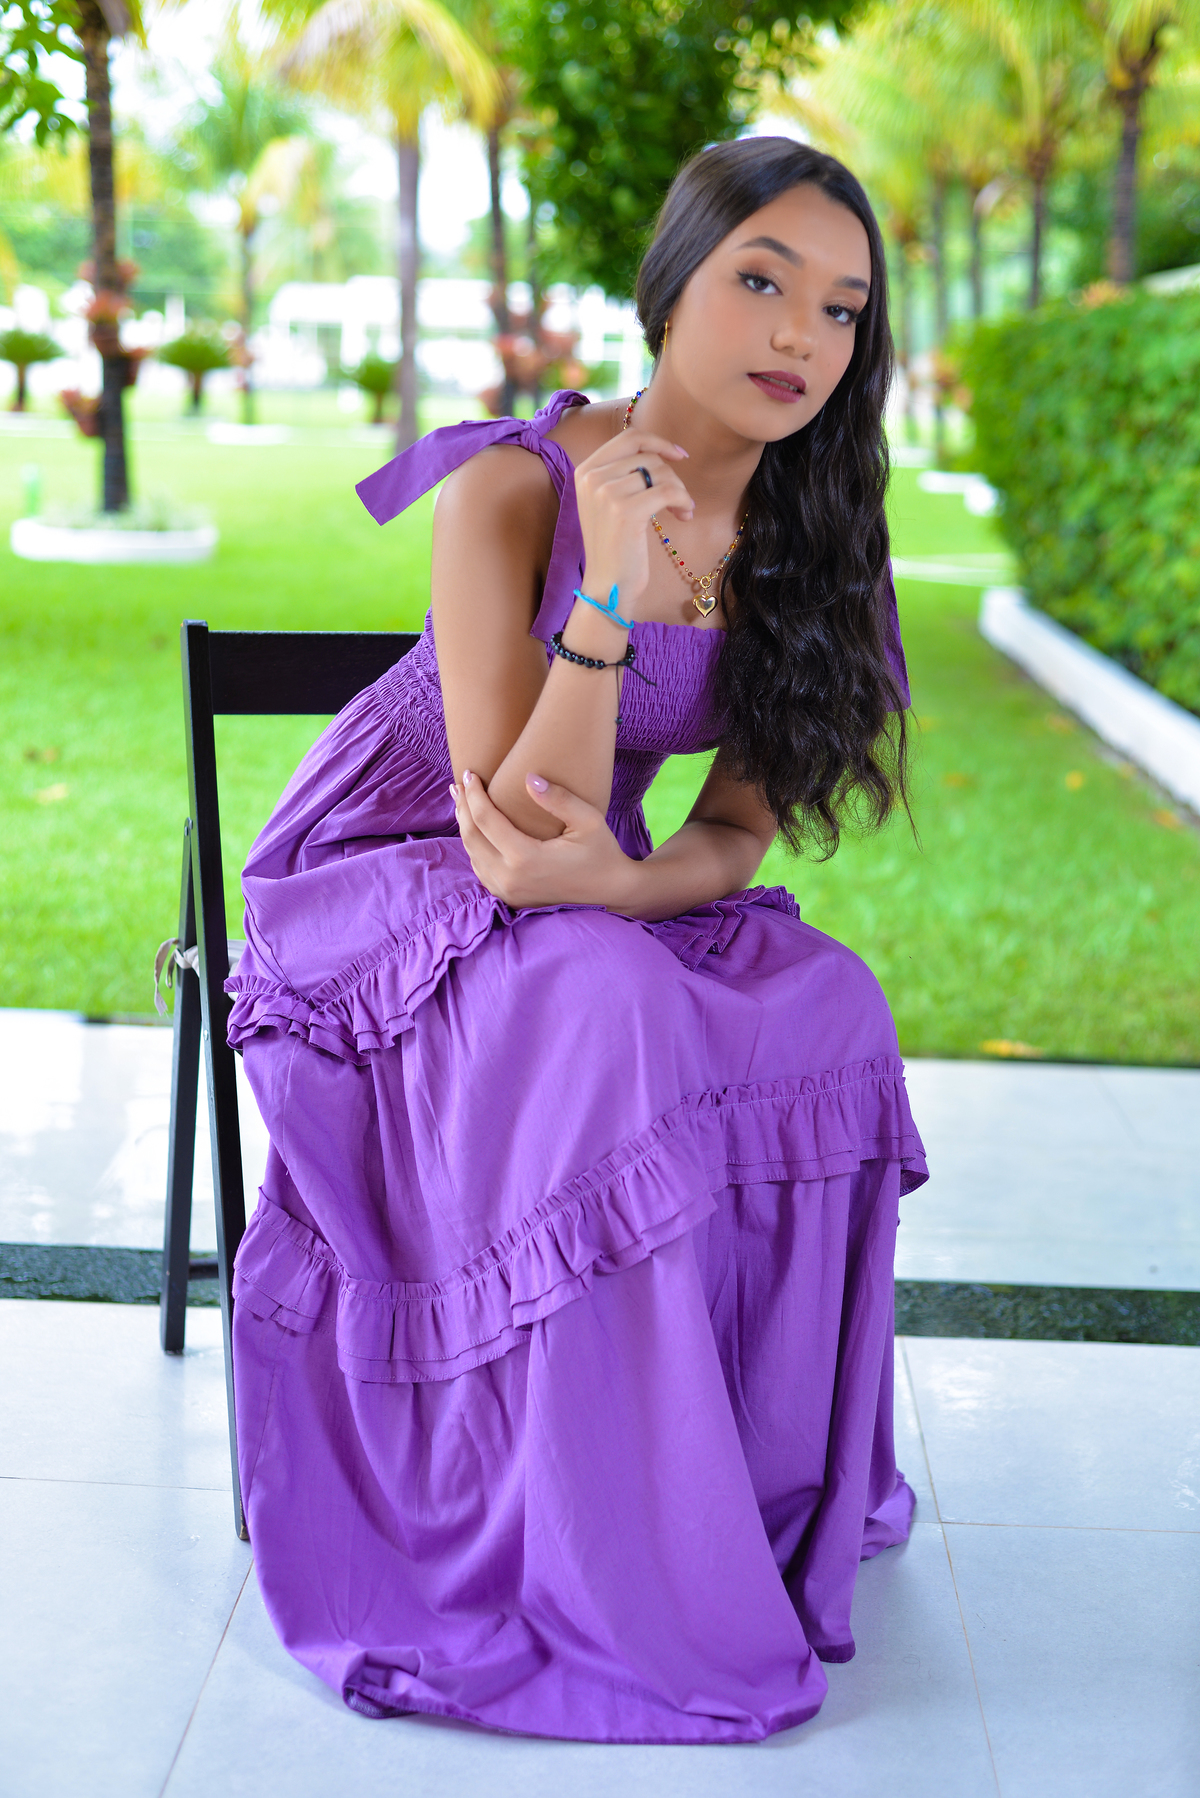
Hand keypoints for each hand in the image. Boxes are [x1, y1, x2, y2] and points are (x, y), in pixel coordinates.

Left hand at [450, 769, 637, 910]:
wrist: (611, 892)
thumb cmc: (602, 853)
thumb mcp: (588, 820)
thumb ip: (558, 798)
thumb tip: (529, 777)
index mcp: (525, 859)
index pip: (485, 820)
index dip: (474, 794)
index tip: (471, 773)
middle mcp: (510, 879)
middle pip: (471, 837)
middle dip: (462, 807)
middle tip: (459, 784)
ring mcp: (508, 892)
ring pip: (472, 855)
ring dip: (465, 826)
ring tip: (462, 802)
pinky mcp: (510, 898)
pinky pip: (481, 870)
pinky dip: (475, 847)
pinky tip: (476, 830)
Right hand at [574, 430, 692, 615]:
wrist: (607, 584)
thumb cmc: (614, 545)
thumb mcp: (608, 501)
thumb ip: (622, 472)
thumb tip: (660, 449)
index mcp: (585, 470)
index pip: (629, 438)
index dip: (658, 442)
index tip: (679, 455)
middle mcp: (592, 478)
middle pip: (648, 457)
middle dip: (672, 475)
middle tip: (680, 499)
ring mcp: (606, 493)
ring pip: (660, 473)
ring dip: (680, 491)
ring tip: (682, 510)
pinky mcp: (626, 511)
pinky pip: (668, 491)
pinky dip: (683, 500)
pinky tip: (685, 515)